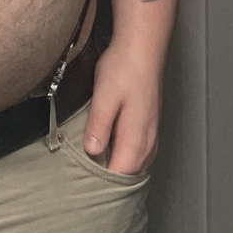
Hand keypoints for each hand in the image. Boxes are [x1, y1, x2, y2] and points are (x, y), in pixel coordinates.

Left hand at [82, 43, 162, 175]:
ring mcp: (151, 134)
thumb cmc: (123, 69)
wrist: (142, 48)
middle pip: (129, 174)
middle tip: (83, 180)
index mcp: (136, 138)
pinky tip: (111, 151)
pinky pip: (139, 153)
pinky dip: (126, 158)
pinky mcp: (149, 126)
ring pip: (136, 164)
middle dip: (109, 180)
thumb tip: (92, 151)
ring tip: (94, 169)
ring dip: (118, 169)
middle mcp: (148, 141)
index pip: (121, 175)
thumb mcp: (105, 96)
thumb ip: (99, 126)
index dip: (102, 183)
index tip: (81, 184)